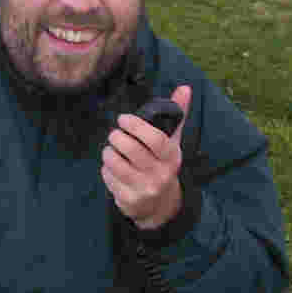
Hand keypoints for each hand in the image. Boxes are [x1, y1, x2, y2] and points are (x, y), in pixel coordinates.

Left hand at [102, 84, 191, 230]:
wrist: (160, 205)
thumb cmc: (162, 163)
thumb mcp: (172, 142)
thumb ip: (177, 114)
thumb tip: (185, 87)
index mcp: (172, 157)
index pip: (156, 139)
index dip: (136, 126)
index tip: (123, 119)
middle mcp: (160, 174)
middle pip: (132, 150)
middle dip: (117, 137)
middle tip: (114, 134)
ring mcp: (145, 189)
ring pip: (116, 163)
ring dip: (109, 152)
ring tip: (112, 150)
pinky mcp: (129, 200)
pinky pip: (109, 178)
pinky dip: (106, 169)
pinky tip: (113, 168)